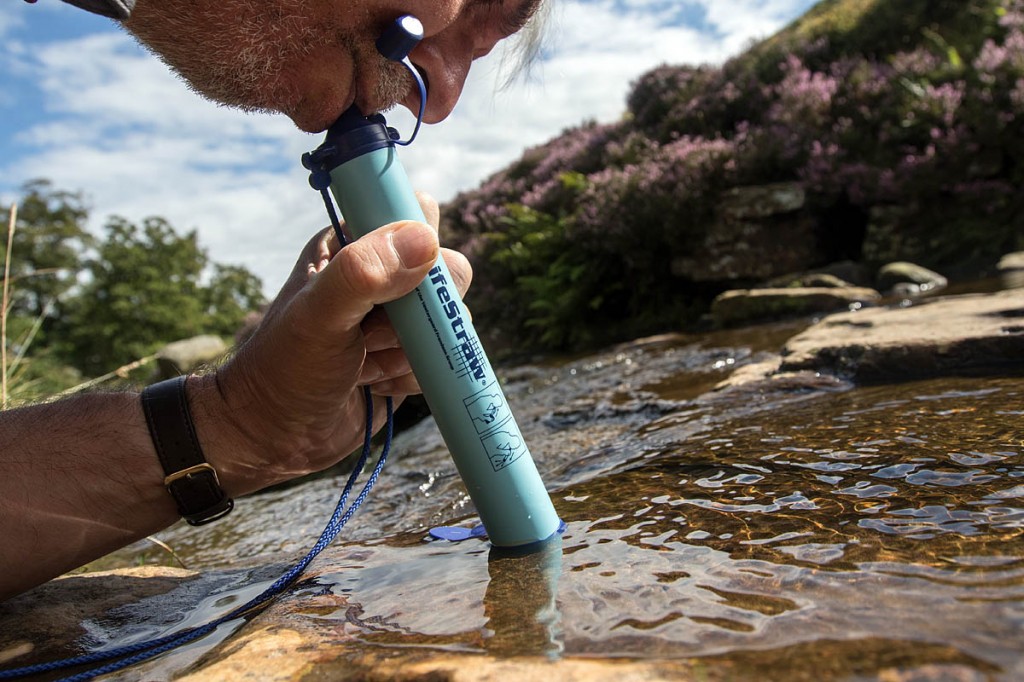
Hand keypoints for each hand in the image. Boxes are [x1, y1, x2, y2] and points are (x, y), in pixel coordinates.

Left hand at [189, 192, 471, 495]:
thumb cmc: (283, 369)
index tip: (402, 282)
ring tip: (364, 363)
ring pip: (448, 318)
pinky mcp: (411, 358)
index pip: (412, 211)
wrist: (275, 438)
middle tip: (373, 332)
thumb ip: (363, 273)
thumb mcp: (317, 314)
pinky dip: (415, 376)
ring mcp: (399, 320)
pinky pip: (444, 357)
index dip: (420, 241)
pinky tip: (375, 384)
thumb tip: (426, 241)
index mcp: (352, 244)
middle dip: (421, 310)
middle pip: (445, 269)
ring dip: (412, 349)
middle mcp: (380, 275)